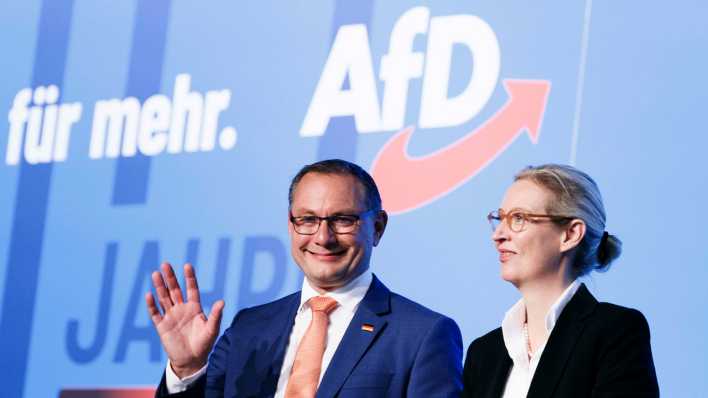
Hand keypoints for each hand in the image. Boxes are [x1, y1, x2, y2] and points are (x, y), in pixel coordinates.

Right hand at [146, 263, 223, 377]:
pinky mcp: (162, 326)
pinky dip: (152, 304)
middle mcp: (181, 309)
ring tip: (156, 274)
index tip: (187, 265)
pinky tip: (149, 294)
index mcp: (194, 308)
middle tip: (166, 264)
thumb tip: (222, 301)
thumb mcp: (212, 329)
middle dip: (170, 278)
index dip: (189, 278)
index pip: (191, 289)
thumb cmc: (204, 344)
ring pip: (164, 298)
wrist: (191, 361)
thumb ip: (216, 315)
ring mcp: (171, 316)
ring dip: (159, 286)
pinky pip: (155, 313)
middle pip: (174, 290)